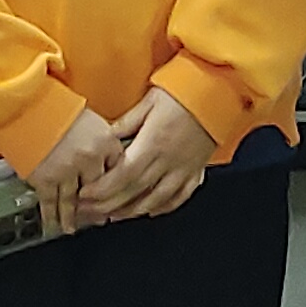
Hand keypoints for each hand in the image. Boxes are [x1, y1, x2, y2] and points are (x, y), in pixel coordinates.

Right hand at [23, 106, 127, 235]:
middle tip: (98, 219)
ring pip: (74, 202)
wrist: (28, 104)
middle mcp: (90, 159)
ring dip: (74, 218)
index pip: (118, 170)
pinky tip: (54, 226)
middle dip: (98, 206)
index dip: (116, 185)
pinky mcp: (46, 180)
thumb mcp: (91, 118)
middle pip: (99, 190)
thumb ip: (101, 140)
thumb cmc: (57, 106)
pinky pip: (51, 204)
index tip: (116, 196)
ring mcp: (68, 172)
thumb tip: (104, 159)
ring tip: (73, 228)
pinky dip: (52, 217)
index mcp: (106, 142)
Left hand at [79, 90, 216, 226]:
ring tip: (115, 216)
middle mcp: (168, 160)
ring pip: (156, 200)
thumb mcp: (150, 101)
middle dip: (109, 205)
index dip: (102, 189)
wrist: (219, 91)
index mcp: (154, 143)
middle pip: (135, 191)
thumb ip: (127, 122)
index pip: (123, 175)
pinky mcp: (196, 170)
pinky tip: (151, 210)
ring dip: (133, 211)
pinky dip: (164, 207)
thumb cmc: (185, 91)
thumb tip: (105, 136)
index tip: (86, 194)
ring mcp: (184, 168)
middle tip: (91, 211)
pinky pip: (180, 196)